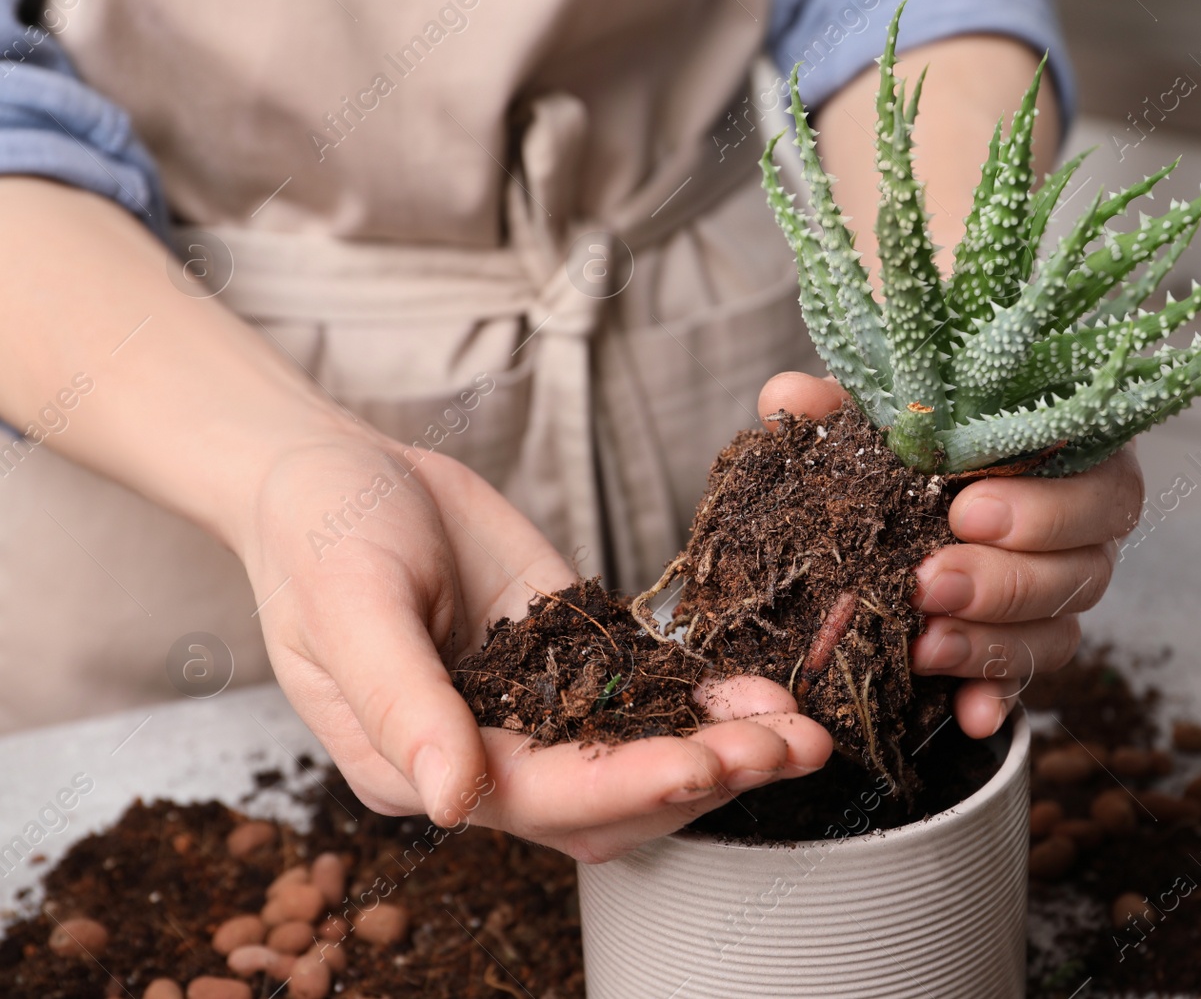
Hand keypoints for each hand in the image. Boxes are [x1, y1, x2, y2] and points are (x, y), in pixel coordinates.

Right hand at [234, 427, 830, 861]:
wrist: (336, 470)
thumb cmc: (320, 535)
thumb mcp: (349, 608)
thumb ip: (402, 704)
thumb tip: (449, 804)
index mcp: (425, 766)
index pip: (543, 800)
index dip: (629, 788)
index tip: (704, 762)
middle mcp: (492, 755)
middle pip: (614, 799)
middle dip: (705, 777)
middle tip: (791, 747)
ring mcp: (539, 709)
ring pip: (645, 756)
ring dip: (726, 751)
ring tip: (806, 730)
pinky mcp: (574, 656)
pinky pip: (652, 692)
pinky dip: (710, 700)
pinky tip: (768, 689)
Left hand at [759, 373, 1143, 738]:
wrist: (885, 487)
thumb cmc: (901, 435)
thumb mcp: (872, 411)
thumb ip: (840, 405)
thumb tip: (792, 399)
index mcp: (1069, 457)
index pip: (1101, 487)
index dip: (1045, 508)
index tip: (966, 512)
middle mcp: (1081, 531)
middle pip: (1084, 569)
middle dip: (1004, 582)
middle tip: (929, 584)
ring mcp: (1057, 594)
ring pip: (1057, 631)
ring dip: (989, 643)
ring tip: (922, 646)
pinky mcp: (1020, 645)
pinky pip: (1022, 681)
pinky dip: (994, 697)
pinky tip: (965, 713)